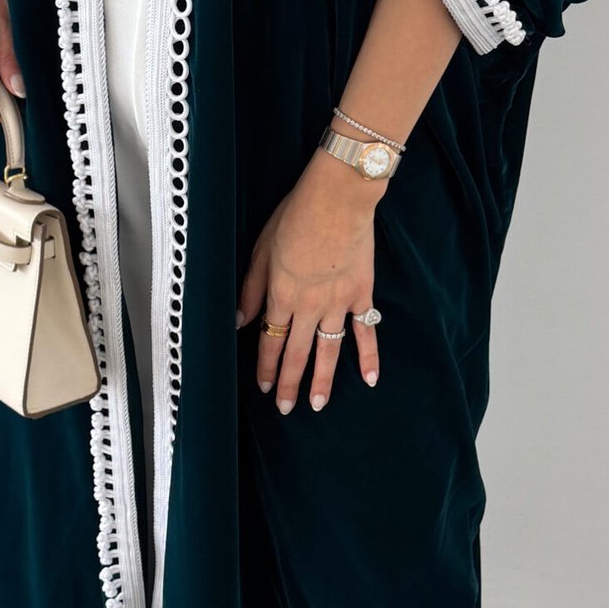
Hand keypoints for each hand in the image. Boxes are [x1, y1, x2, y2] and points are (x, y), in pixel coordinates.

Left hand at [236, 151, 383, 410]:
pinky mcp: (362, 294)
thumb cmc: (295, 216)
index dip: (266, 366)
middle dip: (289, 383)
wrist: (337, 198)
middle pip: (296, 353)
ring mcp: (338, 303)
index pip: (270, 340)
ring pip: (328, 349)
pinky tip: (369, 379)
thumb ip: (251, 290)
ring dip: (323, 380)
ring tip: (317, 405)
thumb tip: (238, 321)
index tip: (265, 387)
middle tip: (287, 409)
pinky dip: (369, 355)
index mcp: (280, 295)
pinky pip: (366, 330)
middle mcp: (308, 306)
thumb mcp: (261, 250)